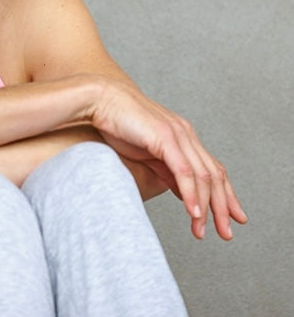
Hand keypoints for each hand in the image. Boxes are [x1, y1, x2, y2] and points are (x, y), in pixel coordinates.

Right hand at [91, 77, 247, 239]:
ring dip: (207, 206)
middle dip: (223, 206)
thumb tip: (181, 190)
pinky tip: (193, 212)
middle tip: (226, 233)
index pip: (213, 168)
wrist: (99, 99)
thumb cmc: (116, 123)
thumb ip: (166, 168)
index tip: (233, 217)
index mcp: (182, 135)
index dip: (226, 194)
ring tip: (203, 230)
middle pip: (214, 174)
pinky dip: (191, 193)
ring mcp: (177, 134)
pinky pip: (183, 171)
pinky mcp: (165, 137)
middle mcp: (185, 133)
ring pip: (202, 176)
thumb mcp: (146, 151)